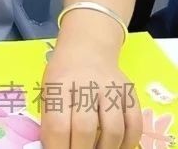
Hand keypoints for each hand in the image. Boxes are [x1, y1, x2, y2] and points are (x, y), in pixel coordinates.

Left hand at [41, 20, 141, 148]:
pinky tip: (117, 146)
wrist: (87, 47)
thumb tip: (54, 148)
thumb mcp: (50, 88)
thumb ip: (51, 118)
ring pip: (113, 131)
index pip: (58, 124)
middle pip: (86, 129)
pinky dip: (127, 143)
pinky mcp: (130, 93)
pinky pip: (135, 126)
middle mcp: (88, 83)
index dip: (58, 147)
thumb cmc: (65, 73)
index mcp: (61, 82)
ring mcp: (112, 88)